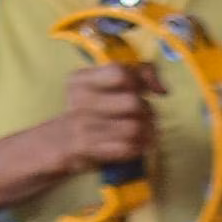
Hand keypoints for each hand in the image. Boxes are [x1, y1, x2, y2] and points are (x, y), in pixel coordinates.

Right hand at [58, 60, 155, 174]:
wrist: (58, 143)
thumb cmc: (91, 112)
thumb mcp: (103, 87)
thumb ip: (136, 75)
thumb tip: (162, 90)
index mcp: (82, 79)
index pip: (120, 72)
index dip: (141, 81)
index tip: (148, 91)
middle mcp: (80, 99)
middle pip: (132, 102)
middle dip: (147, 112)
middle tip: (147, 118)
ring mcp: (82, 124)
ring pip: (133, 127)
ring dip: (146, 133)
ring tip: (145, 135)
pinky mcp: (87, 147)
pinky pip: (126, 148)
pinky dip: (138, 148)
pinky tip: (136, 147)